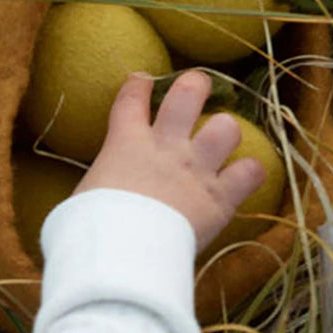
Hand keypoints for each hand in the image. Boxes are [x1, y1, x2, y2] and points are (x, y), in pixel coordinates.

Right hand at [73, 70, 266, 253]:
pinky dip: (251, 171)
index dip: (139, 84)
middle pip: (188, 94)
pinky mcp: (219, 198)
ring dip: (226, 131)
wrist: (121, 251)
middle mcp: (166, 147)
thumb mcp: (82, 199)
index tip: (143, 80)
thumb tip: (82, 212)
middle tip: (197, 89)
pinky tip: (247, 174)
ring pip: (227, 127)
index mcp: (125, 143)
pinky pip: (250, 172)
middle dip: (196, 85)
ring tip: (222, 137)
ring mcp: (196, 169)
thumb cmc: (89, 228)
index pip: (132, 98)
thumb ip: (94, 193)